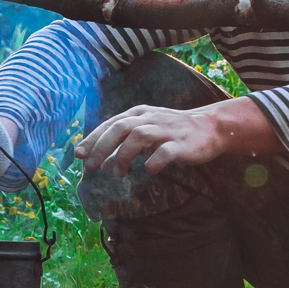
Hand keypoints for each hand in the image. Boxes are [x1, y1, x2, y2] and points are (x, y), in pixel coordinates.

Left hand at [75, 97, 277, 176]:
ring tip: (119, 173)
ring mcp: (166, 130)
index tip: (78, 154)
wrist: (210, 127)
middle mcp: (150, 118)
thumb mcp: (147, 131)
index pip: (110, 124)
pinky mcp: (181, 143)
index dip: (92, 139)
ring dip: (123, 156)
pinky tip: (149, 171)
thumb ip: (124, 143)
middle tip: (90, 166)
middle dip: (101, 147)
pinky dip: (153, 162)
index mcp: (139, 114)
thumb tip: (102, 162)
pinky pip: (164, 152)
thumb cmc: (173, 131)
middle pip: (119, 128)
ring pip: (138, 137)